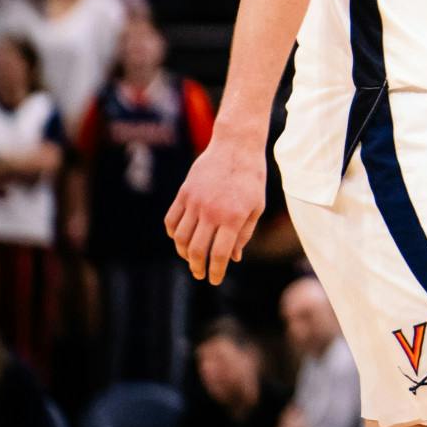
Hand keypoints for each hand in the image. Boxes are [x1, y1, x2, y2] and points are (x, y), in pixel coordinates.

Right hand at [165, 134, 266, 284]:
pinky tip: (180, 239)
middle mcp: (211, 212)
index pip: (219, 254)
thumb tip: (233, 259)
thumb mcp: (256, 206)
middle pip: (196, 250)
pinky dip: (172, 234)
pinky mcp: (184, 193)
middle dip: (197, 266)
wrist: (236, 146)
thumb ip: (244, 234)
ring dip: (183, 253)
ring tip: (190, 258)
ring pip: (179, 238)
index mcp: (233, 217)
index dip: (215, 271)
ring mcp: (195, 202)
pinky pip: (171, 220)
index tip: (214, 280)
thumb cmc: (252, 178)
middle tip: (200, 273)